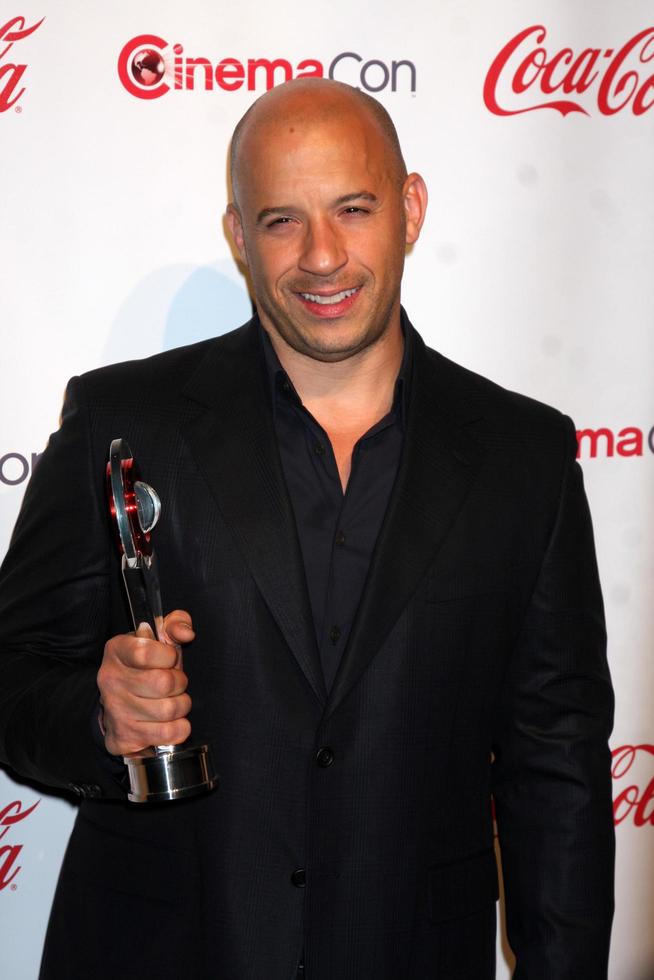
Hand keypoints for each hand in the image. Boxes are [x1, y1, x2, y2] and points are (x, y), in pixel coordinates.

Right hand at [97, 610, 194, 755]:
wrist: (120, 702)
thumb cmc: (146, 666)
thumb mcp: (159, 637)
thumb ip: (175, 624)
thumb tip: (186, 633)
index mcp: (117, 650)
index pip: (146, 652)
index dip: (169, 657)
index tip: (170, 659)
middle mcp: (111, 680)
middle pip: (163, 683)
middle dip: (180, 683)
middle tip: (175, 683)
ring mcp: (116, 710)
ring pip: (169, 710)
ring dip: (181, 706)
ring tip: (174, 701)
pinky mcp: (125, 736)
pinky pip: (167, 735)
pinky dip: (180, 728)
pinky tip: (172, 721)